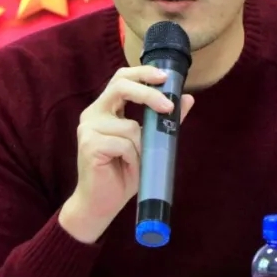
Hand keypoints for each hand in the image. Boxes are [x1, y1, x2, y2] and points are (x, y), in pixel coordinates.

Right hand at [60, 65, 194, 242]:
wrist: (101, 204)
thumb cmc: (124, 173)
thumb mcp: (149, 144)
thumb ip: (165, 121)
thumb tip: (188, 99)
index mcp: (106, 108)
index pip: (122, 78)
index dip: (143, 73)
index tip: (165, 77)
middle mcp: (93, 113)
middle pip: (121, 86)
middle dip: (148, 94)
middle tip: (168, 107)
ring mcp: (88, 128)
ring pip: (130, 126)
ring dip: (143, 148)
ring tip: (137, 163)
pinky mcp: (89, 144)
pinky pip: (124, 144)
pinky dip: (134, 159)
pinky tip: (126, 169)